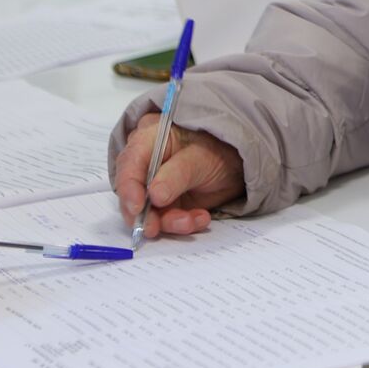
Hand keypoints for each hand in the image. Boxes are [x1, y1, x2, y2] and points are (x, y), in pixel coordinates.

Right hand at [113, 113, 245, 239]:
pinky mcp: (166, 204)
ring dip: (169, 221)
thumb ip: (177, 174)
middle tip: (153, 228)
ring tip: (191, 221)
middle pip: (132, 191)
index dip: (129, 186)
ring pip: (149, 210)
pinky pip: (167, 219)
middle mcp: (146, 163)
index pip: (129, 162)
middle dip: (144, 213)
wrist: (239, 162)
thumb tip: (154, 195)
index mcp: (150, 139)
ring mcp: (155, 185)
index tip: (136, 208)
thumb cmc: (219, 148)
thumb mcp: (200, 158)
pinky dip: (182, 223)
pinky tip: (200, 218)